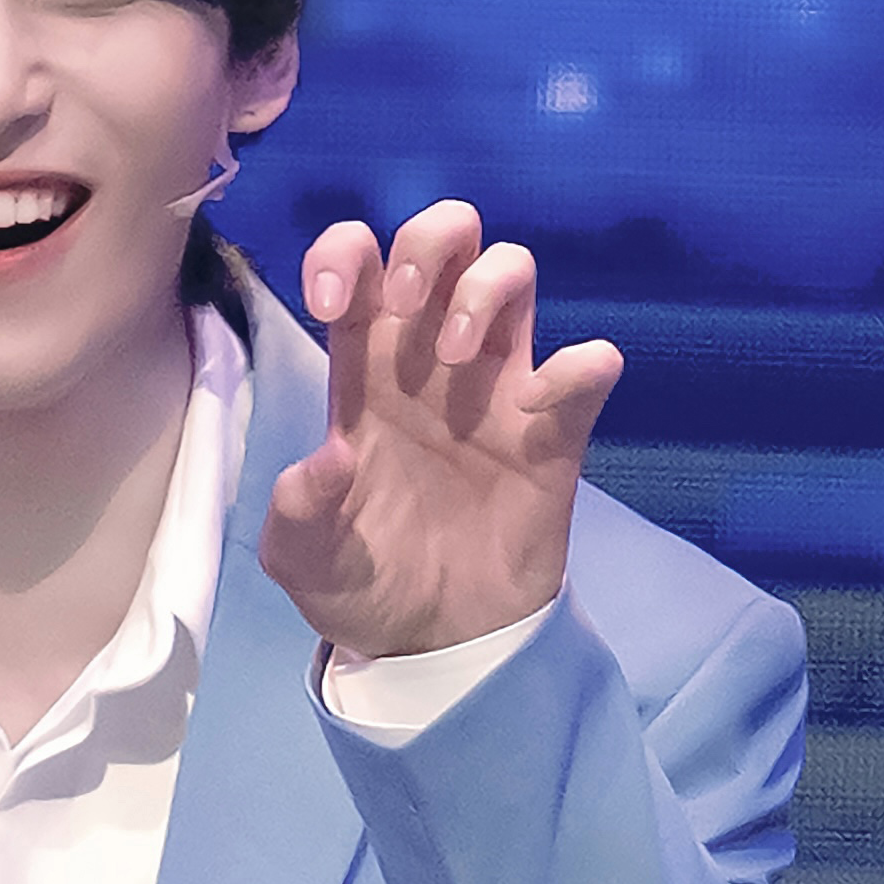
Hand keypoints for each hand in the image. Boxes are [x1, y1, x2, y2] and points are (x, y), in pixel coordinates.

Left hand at [258, 201, 621, 657]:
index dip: (342, 253)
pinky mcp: (553, 431)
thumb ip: (297, 511)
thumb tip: (329, 458)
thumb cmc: (363, 584)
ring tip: (458, 358)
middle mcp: (431, 357)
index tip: (329, 302)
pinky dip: (577, 365)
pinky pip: (586, 368)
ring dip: (486, 288)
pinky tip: (539, 405)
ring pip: (513, 271)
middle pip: (445, 237)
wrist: (433, 647)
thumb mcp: (303, 561)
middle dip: (427, 242)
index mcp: (364, 367)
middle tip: (405, 304)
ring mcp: (498, 387)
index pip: (357, 262)